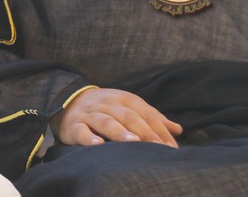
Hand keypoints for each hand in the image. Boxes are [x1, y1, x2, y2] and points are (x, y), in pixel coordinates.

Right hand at [53, 87, 181, 147]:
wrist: (68, 101)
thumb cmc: (106, 108)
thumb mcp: (128, 107)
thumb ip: (152, 118)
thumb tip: (178, 129)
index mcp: (123, 98)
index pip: (145, 113)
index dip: (159, 129)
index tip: (171, 147)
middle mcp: (107, 103)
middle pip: (128, 116)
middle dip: (145, 132)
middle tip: (158, 148)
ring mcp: (90, 114)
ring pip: (106, 121)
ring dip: (120, 132)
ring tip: (133, 142)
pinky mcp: (74, 125)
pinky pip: (81, 131)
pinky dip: (89, 138)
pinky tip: (98, 144)